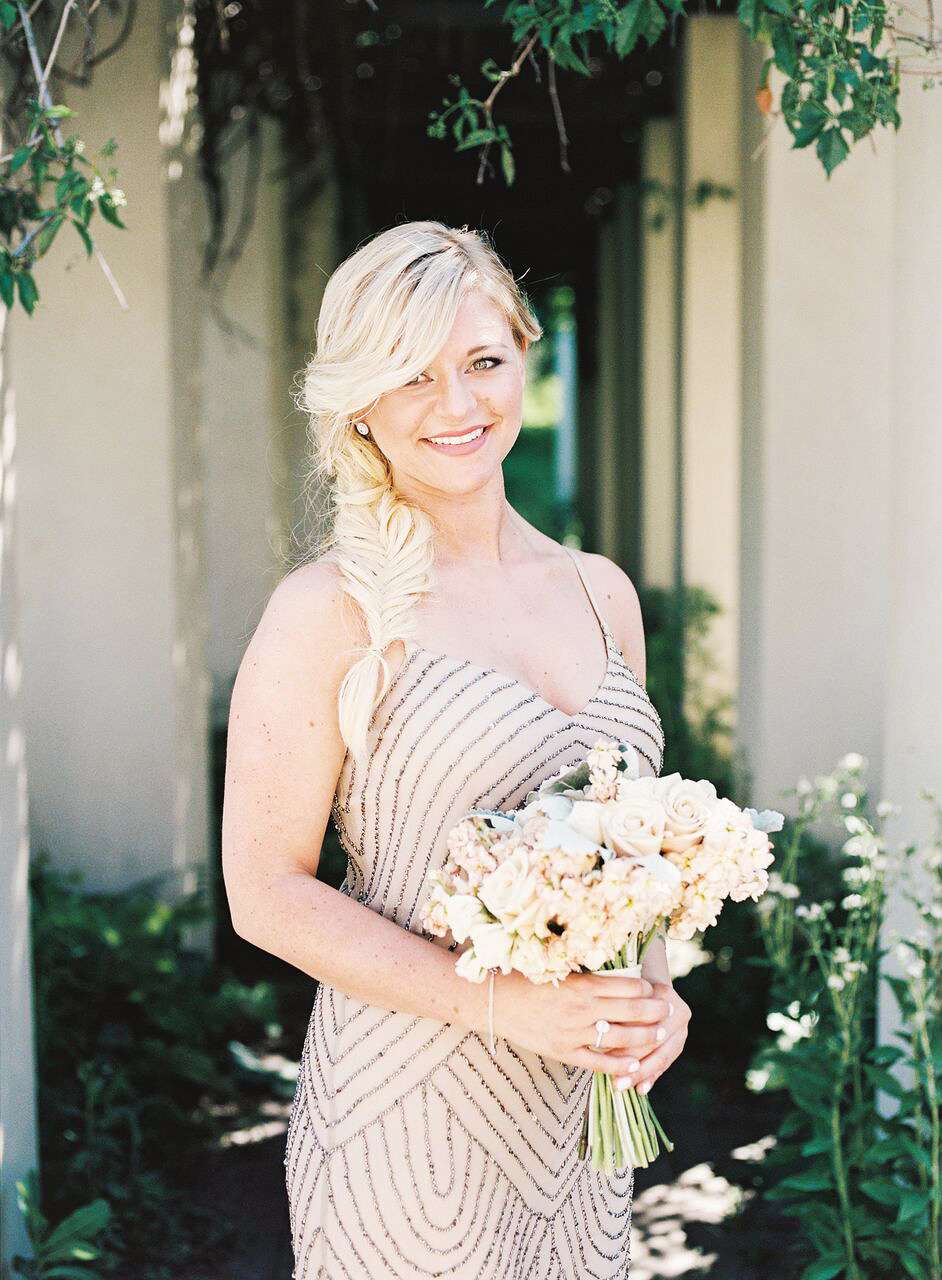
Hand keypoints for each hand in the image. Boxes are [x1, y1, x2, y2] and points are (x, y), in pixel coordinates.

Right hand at [490, 969, 671, 1077]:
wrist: (494, 1002)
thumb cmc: (526, 979)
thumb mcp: (558, 969)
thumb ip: (587, 975)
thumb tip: (617, 974)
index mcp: (582, 984)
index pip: (627, 987)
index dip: (645, 989)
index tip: (654, 990)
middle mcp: (582, 1009)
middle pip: (631, 1012)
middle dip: (655, 1012)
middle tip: (668, 1011)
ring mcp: (573, 1033)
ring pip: (620, 1038)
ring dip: (644, 1038)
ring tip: (659, 1035)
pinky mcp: (564, 1051)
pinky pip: (598, 1062)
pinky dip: (619, 1065)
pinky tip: (635, 1066)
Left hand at [612, 981, 690, 1095]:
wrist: (649, 987)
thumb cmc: (627, 989)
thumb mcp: (622, 993)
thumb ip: (617, 1010)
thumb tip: (600, 1031)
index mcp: (664, 996)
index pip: (644, 1024)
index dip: (624, 1040)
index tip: (603, 1056)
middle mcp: (678, 1012)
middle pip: (654, 1043)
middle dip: (632, 1063)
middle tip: (613, 1080)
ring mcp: (682, 1029)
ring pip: (661, 1057)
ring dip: (640, 1075)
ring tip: (621, 1086)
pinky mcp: (680, 1043)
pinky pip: (665, 1064)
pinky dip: (651, 1077)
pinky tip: (640, 1090)